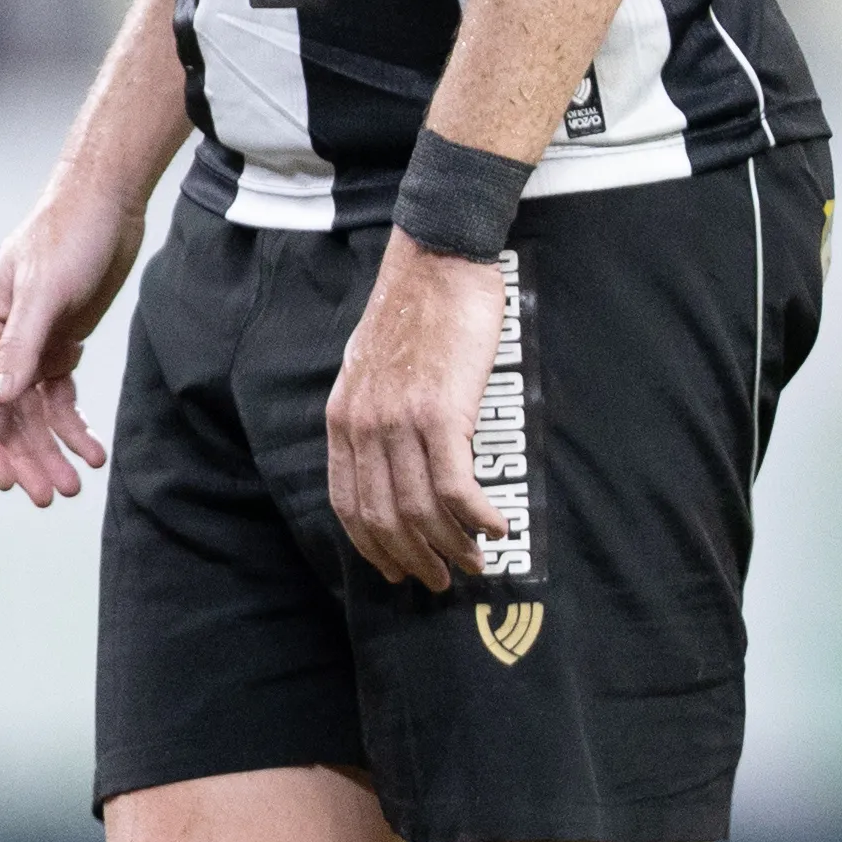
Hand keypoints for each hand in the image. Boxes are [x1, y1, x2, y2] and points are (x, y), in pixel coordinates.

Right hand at [0, 172, 144, 504]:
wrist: (108, 202)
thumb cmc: (68, 234)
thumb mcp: (43, 291)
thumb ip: (19, 347)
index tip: (7, 480)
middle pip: (1, 417)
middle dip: (24, 458)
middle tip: (48, 496)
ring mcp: (27, 348)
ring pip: (31, 416)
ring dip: (51, 451)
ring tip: (73, 485)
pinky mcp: (59, 348)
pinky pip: (60, 401)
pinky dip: (75, 428)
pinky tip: (93, 452)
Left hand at [324, 234, 513, 591]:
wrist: (437, 262)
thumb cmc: (416, 313)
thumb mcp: (371, 370)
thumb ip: (373, 417)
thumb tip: (390, 462)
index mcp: (343, 420)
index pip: (348, 504)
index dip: (373, 547)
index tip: (396, 570)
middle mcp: (364, 427)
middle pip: (384, 517)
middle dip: (414, 558)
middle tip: (441, 579)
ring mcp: (400, 421)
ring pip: (420, 510)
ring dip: (451, 545)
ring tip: (475, 561)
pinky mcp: (441, 413)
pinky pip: (455, 486)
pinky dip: (477, 517)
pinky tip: (498, 527)